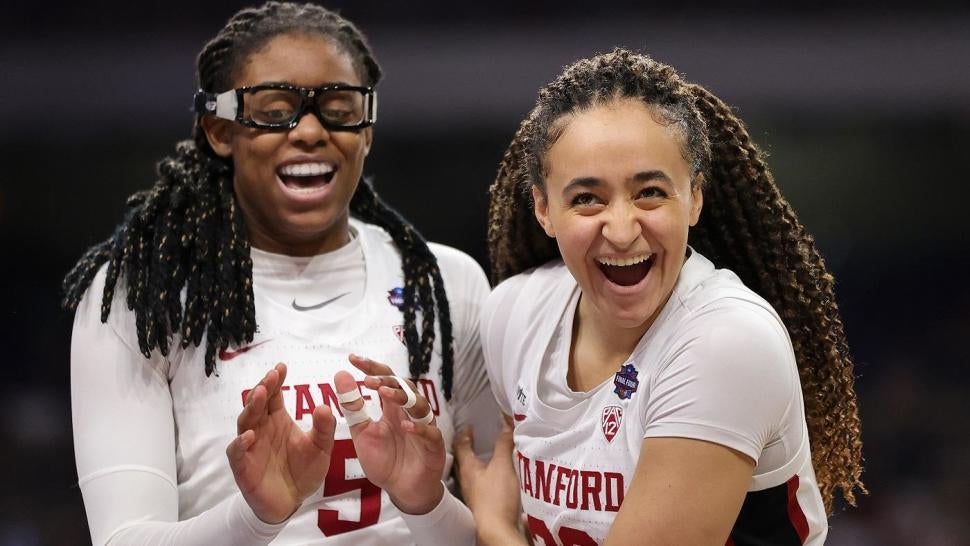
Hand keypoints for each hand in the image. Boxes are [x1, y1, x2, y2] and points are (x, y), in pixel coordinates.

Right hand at [226, 363, 336, 523]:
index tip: (281, 367)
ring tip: (260, 396)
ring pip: (245, 423)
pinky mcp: (243, 466)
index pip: (273, 396)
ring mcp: (250, 447)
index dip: (276, 381)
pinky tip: (249, 436)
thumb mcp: (321, 448)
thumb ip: (324, 429)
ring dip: (251, 408)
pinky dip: (241, 443)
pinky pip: (237, 452)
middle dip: (263, 389)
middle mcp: (261, 429)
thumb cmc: (303, 470)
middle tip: (271, 377)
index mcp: (278, 420)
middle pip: (257, 404)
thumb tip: (324, 406)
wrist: (291, 501)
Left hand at [334, 354, 444, 514]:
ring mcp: (424, 427)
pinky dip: (418, 428)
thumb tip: (340, 374)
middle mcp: (409, 412)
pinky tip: (404, 425)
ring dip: (402, 397)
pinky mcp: (434, 445)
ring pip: (418, 404)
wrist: (401, 490)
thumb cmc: (385, 460)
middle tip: (367, 379)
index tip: (352, 358)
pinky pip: (429, 432)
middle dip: (387, 380)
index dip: (371, 368)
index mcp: (393, 408)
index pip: (385, 379)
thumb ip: (353, 407)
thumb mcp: (362, 433)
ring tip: (384, 393)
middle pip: (404, 387)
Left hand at [454, 416, 526, 544]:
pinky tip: (494, 477)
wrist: (496, 529)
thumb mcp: (502, 465)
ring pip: (470, 472)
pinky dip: (484, 475)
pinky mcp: (481, 503)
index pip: (461, 446)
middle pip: (463, 459)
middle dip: (467, 447)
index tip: (470, 427)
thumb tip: (506, 425)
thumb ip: (504, 444)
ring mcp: (473, 493)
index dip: (465, 434)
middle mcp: (466, 480)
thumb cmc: (496, 497)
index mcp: (467, 468)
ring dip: (476, 461)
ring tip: (485, 455)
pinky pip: (479, 483)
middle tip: (474, 438)